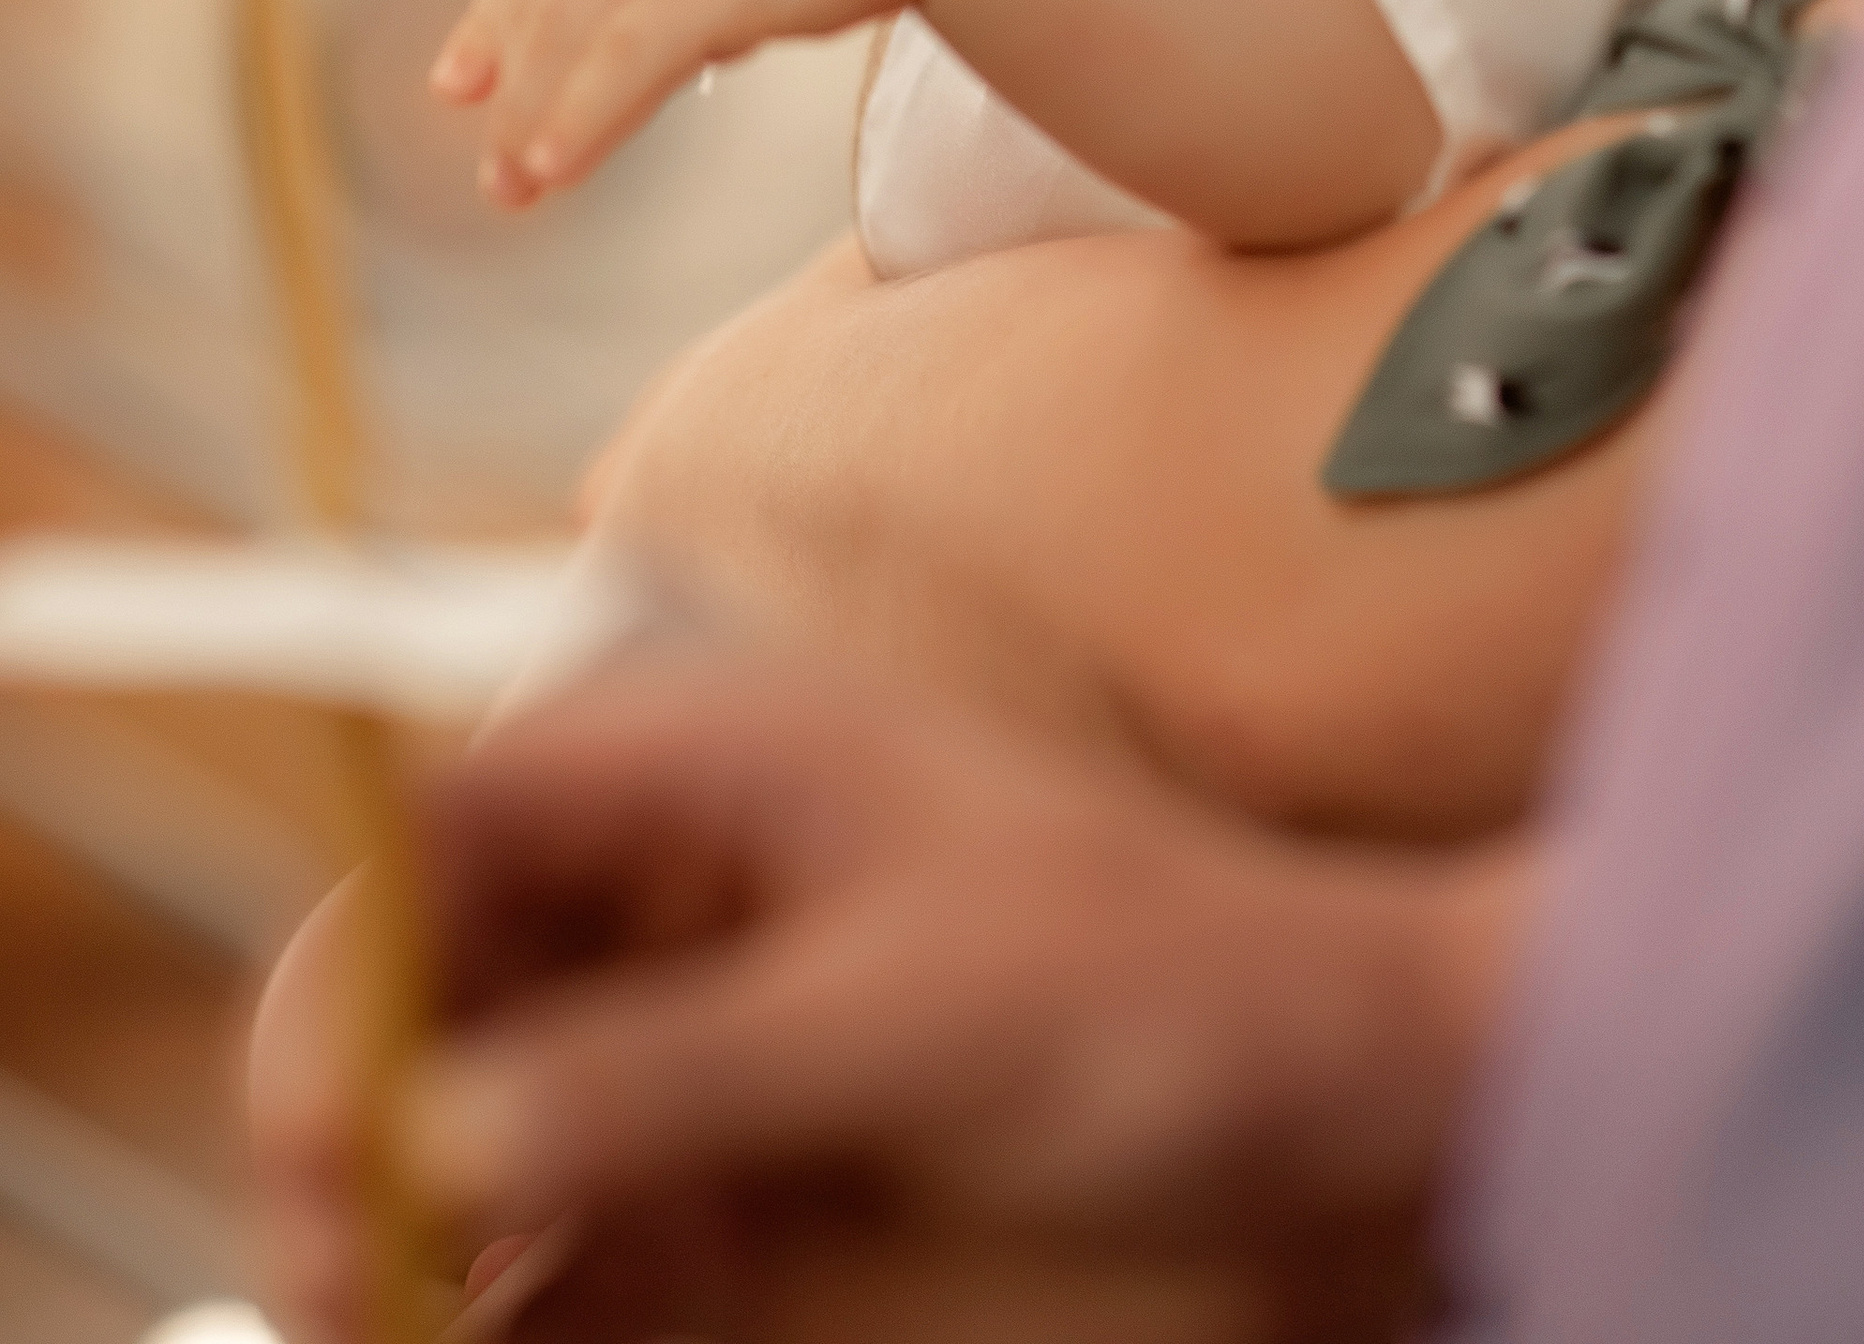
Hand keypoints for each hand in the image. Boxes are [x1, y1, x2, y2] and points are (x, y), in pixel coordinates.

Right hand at [252, 657, 1518, 1343]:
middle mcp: (678, 894)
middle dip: (352, 1130)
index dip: (348, 969)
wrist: (1348, 1093)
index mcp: (712, 770)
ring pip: (473, 1134)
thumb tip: (437, 1132)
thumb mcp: (915, 1020)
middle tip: (341, 1285)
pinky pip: (571, 1246)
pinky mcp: (741, 1175)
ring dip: (408, 1243)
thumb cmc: (1169, 990)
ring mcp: (703, 1039)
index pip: (446, 831)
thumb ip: (674, 1071)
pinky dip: (510, 1309)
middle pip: (427, 995)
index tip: (320, 1136)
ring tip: (402, 1340)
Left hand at [430, 0, 917, 204]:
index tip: (459, 87)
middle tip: (495, 177)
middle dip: (510, 92)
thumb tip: (594, 51)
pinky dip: (583, 114)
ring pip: (575, 35)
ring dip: (537, 117)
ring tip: (519, 187)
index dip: (489, 22)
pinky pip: (631, 56)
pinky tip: (555, 163)